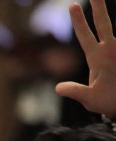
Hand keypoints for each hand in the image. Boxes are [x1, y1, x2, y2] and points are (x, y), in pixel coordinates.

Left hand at [56, 0, 115, 115]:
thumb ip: (76, 92)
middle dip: (99, 9)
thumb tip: (58, 88)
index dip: (79, 22)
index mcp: (96, 59)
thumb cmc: (108, 102)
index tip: (72, 6)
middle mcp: (110, 51)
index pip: (86, 36)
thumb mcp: (90, 99)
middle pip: (104, 25)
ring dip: (113, 16)